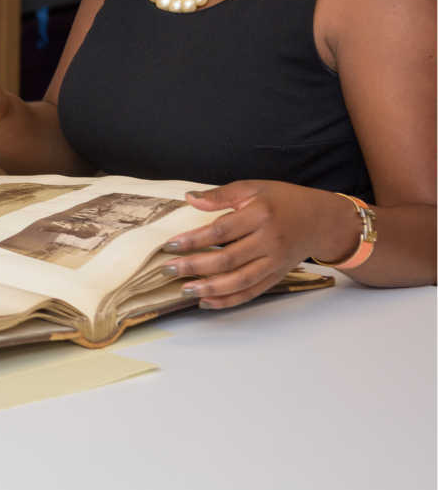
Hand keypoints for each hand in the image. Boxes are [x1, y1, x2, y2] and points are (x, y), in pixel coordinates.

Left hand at [162, 181, 355, 308]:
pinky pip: (252, 292)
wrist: (321, 220)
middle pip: (227, 259)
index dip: (194, 240)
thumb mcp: (253, 188)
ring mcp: (274, 262)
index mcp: (260, 215)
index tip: (170, 246)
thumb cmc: (283, 200)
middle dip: (194, 267)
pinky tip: (207, 302)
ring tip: (184, 290)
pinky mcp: (277, 276)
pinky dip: (229, 300)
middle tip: (168, 270)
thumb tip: (189, 198)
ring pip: (239, 281)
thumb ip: (221, 195)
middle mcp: (269, 241)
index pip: (220, 231)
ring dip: (209, 289)